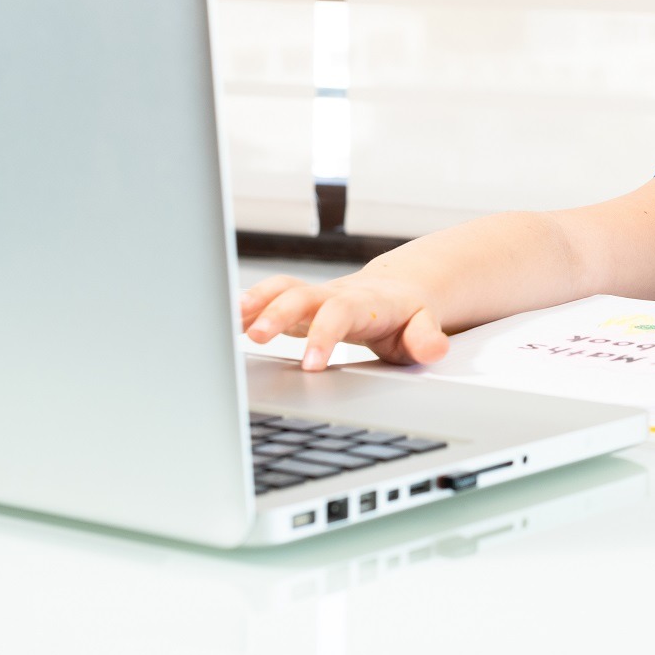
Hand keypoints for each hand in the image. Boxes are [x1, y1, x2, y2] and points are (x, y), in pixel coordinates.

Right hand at [239, 271, 450, 371]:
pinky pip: (269, 296)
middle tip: (256, 337)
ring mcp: (317, 295)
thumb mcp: (425, 328)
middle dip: (278, 313)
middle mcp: (337, 293)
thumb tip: (434, 348)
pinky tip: (220, 321)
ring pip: (281, 288)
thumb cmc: (409, 316)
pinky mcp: (301, 301)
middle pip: (302, 295)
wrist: (401, 290)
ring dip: (254, 302)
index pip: (341, 314)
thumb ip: (427, 338)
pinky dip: (245, 306)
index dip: (324, 336)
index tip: (310, 366)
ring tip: (226, 320)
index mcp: (367, 303)